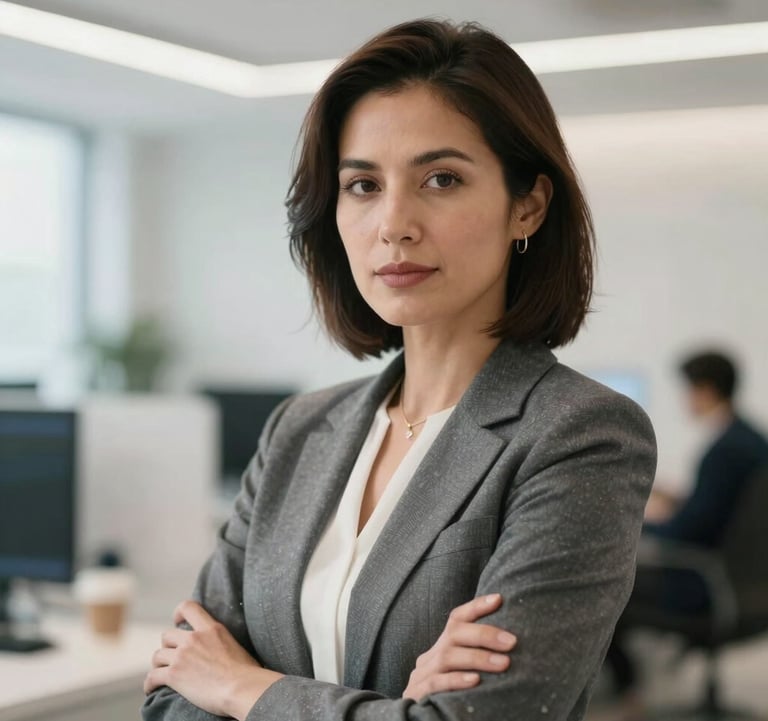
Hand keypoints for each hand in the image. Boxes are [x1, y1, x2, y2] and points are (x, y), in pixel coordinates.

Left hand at [143, 600, 282, 720]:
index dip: (178, 613)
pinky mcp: (174, 674)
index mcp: (211, 628)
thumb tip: (224, 651)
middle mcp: (194, 638)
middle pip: (167, 635)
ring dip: (158, 665)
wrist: (241, 688)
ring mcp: (182, 655)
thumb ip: (222, 642)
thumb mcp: (235, 646)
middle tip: (172, 657)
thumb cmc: (246, 673)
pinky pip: (152, 677)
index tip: (178, 622)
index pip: (188, 607)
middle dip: (167, 646)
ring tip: (161, 674)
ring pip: (157, 656)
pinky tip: (151, 689)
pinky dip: (149, 684)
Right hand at [403, 593, 516, 700]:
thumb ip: (475, 658)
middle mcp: (430, 656)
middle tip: (511, 642)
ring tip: (503, 663)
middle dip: (484, 634)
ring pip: (448, 656)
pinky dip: (457, 680)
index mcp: (441, 647)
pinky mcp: (417, 693)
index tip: (499, 599)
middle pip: (454, 633)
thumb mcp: (461, 673)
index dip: (476, 607)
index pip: (456, 619)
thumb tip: (510, 646)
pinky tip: (476, 681)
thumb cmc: (449, 697)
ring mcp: (422, 674)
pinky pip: (437, 683)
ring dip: (477, 657)